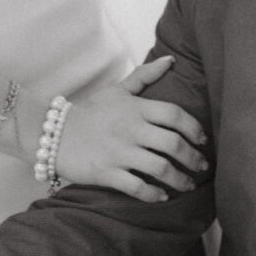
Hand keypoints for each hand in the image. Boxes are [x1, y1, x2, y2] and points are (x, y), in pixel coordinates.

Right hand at [54, 56, 209, 202]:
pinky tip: (162, 197)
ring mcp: (119, 152)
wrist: (52, 132)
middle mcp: (131, 129)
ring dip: (180, 179)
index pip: (175, 115)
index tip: (203, 140)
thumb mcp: (117, 90)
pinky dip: (154, 194)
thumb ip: (145, 75)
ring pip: (160, 168)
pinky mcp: (106, 172)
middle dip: (194, 158)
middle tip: (202, 166)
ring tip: (188, 185)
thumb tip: (171, 59)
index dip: (195, 129)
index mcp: (136, 108)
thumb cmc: (89, 112)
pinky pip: (137, 187)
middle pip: (173, 144)